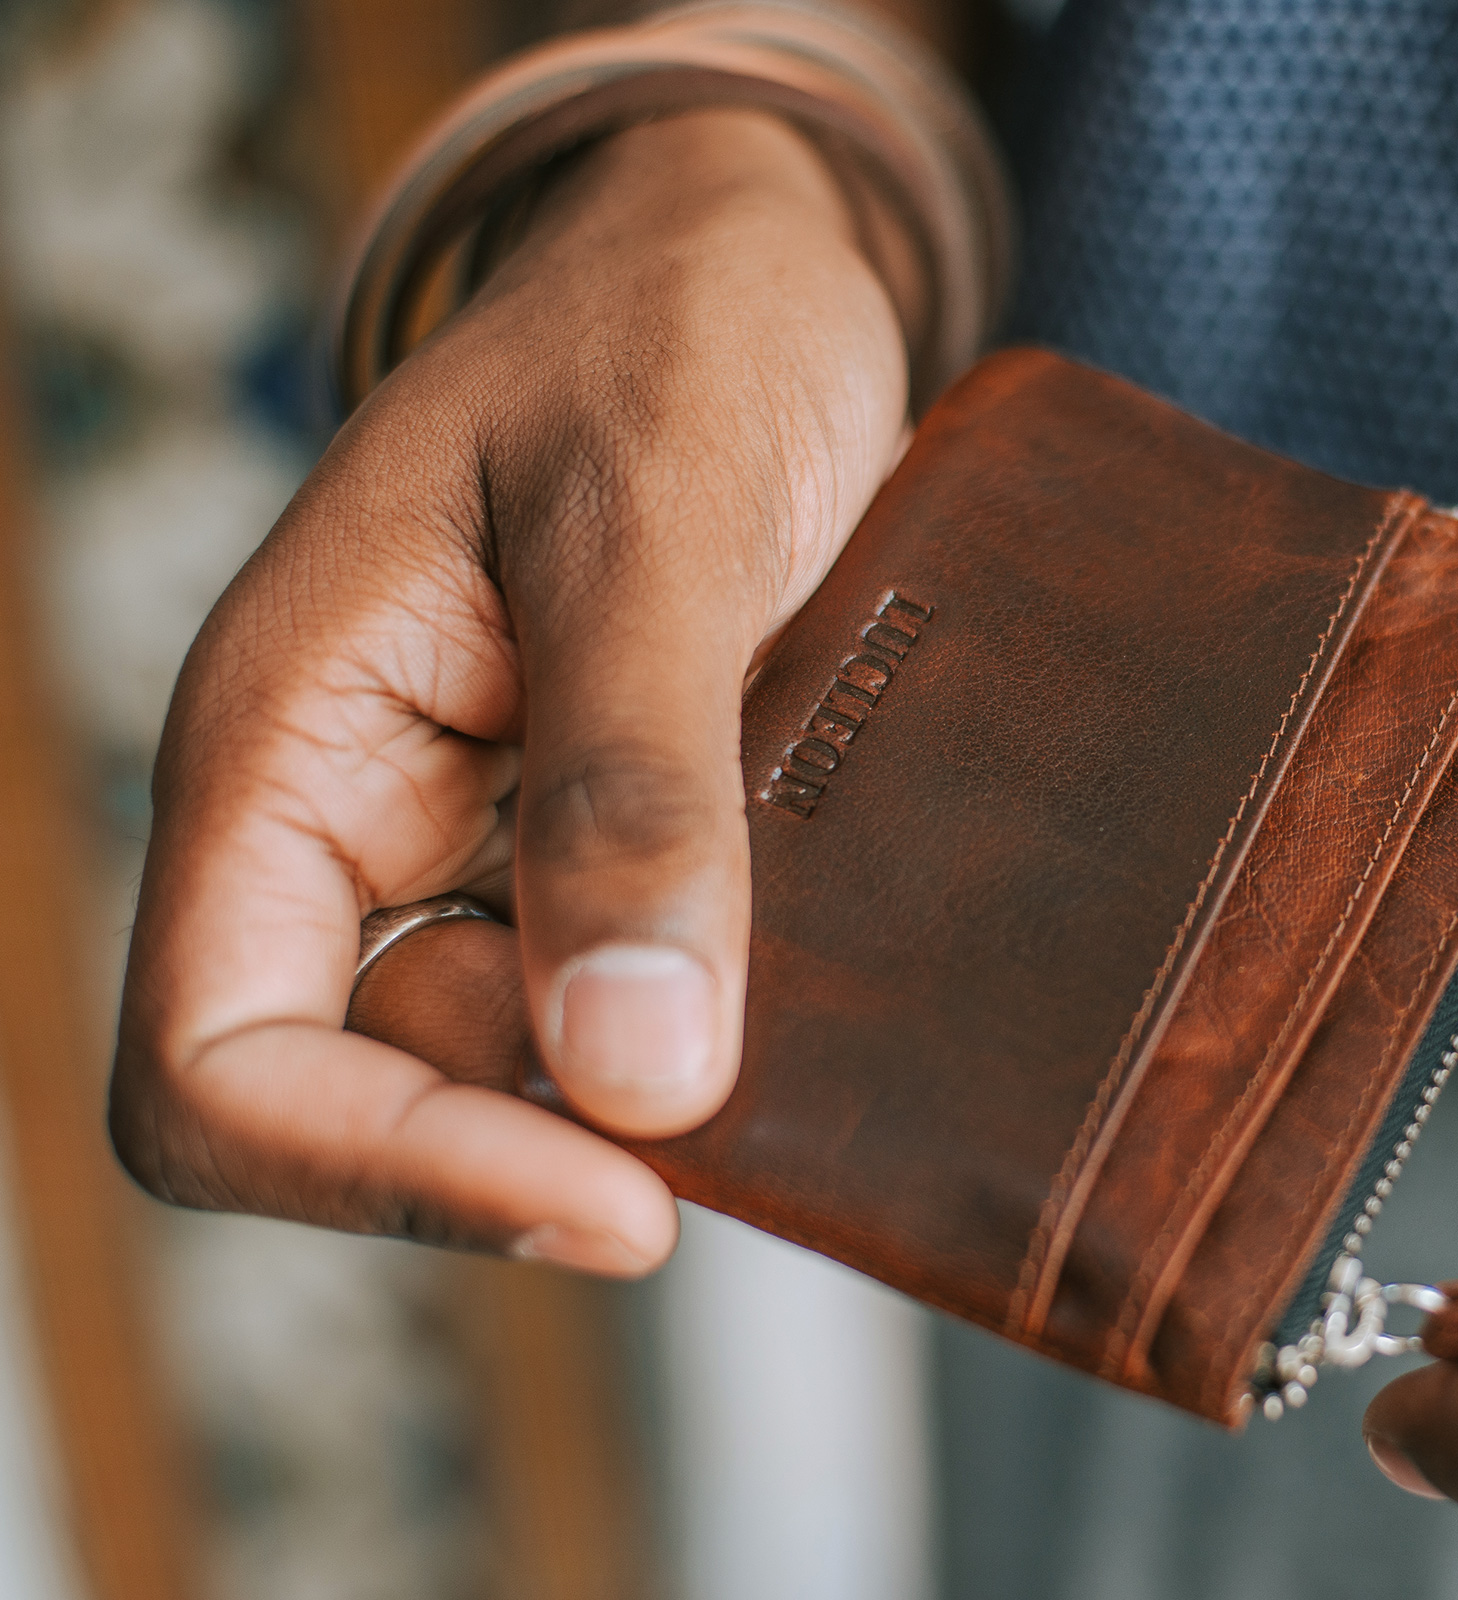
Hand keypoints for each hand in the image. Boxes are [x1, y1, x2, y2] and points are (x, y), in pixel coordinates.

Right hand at [108, 109, 911, 1274]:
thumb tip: (635, 1082)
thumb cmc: (669, 331)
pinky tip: (824, 978)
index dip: (386, 1179)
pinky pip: (618, 985)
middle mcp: (357, 819)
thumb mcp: (650, 524)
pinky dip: (712, 1013)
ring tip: (809, 1016)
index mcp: (285, 742)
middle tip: (748, 1098)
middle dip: (541, 1135)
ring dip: (644, 1080)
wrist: (751, 266)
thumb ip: (631, 787)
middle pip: (365, 1100)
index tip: (622, 1197)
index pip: (216, 1067)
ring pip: (510, 1064)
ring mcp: (477, 837)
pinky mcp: (590, 835)